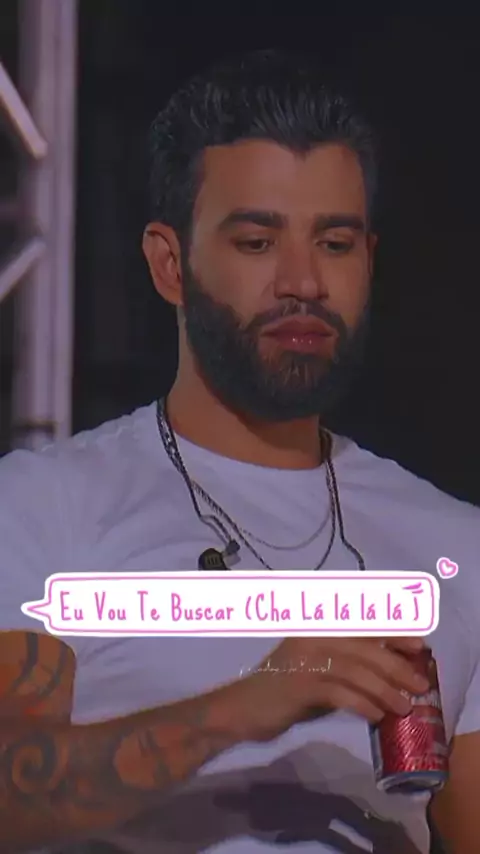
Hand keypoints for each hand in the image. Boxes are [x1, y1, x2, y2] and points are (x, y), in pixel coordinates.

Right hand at [230, 635, 429, 742]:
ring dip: (385, 689)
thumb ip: (349, 666)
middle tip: (420, 684)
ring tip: (404, 707)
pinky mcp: (299, 684)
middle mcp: (312, 636)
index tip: (420, 646)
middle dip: (396, 664)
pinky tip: (376, 717)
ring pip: (355, 669)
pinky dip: (362, 704)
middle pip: (364, 646)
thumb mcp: (321, 671)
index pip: (363, 623)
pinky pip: (339, 692)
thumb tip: (394, 671)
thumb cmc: (284, 691)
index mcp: (318, 627)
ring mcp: (304, 658)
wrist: (242, 709)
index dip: (394, 631)